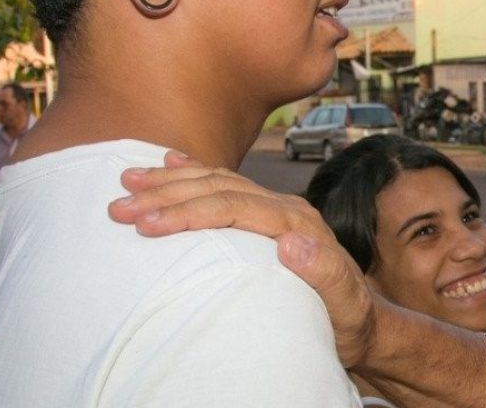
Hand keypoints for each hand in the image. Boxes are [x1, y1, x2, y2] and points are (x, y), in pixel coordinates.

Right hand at [107, 151, 375, 367]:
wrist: (366, 322)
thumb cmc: (350, 319)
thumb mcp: (344, 304)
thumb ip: (323, 271)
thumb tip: (290, 242)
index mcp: (299, 224)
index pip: (235, 207)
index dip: (190, 212)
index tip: (147, 223)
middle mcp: (287, 209)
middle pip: (220, 189)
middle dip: (167, 194)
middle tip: (119, 204)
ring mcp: (277, 210)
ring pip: (218, 182)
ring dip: (172, 181)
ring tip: (129, 180)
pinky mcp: (268, 218)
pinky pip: (226, 186)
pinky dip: (195, 173)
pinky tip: (170, 164)